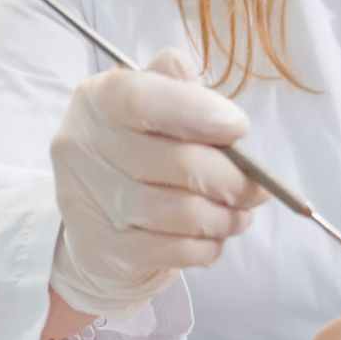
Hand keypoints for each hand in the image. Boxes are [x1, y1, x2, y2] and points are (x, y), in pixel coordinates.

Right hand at [48, 47, 266, 318]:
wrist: (95, 229)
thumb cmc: (137, 157)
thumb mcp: (151, 109)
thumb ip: (180, 90)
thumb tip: (218, 108)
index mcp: (97, 100)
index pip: (141, 99)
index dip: (195, 111)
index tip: (238, 127)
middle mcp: (82, 146)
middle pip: (177, 161)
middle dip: (233, 178)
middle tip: (258, 187)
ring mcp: (89, 202)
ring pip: (183, 211)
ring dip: (226, 216)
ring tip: (238, 212)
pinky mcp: (105, 249)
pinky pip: (178, 249)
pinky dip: (208, 245)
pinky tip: (210, 236)